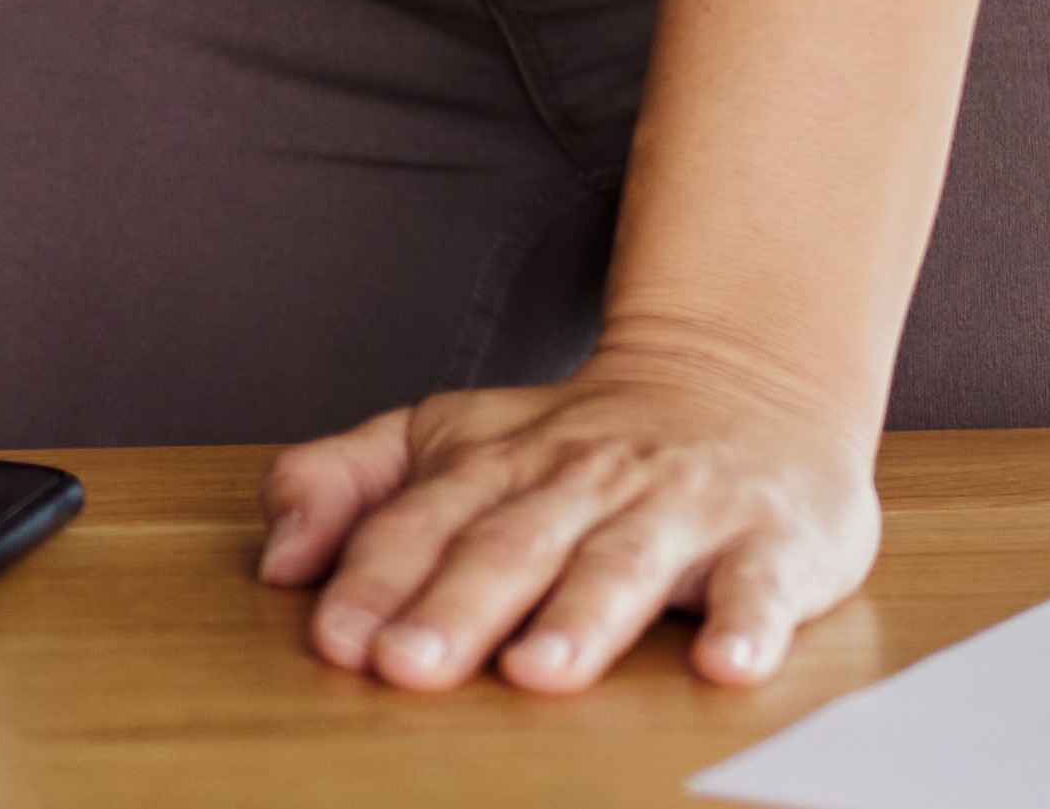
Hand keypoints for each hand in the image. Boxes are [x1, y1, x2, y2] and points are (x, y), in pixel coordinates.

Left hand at [256, 337, 881, 692]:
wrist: (741, 375)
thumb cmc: (577, 438)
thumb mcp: (448, 438)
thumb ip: (347, 483)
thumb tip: (279, 558)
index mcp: (495, 464)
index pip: (422, 523)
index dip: (374, 578)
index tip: (335, 634)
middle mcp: (582, 482)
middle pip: (510, 548)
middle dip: (454, 607)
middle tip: (407, 664)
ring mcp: (678, 509)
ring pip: (620, 565)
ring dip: (579, 621)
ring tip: (537, 673)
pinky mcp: (770, 542)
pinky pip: (759, 585)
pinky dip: (747, 623)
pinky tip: (728, 662)